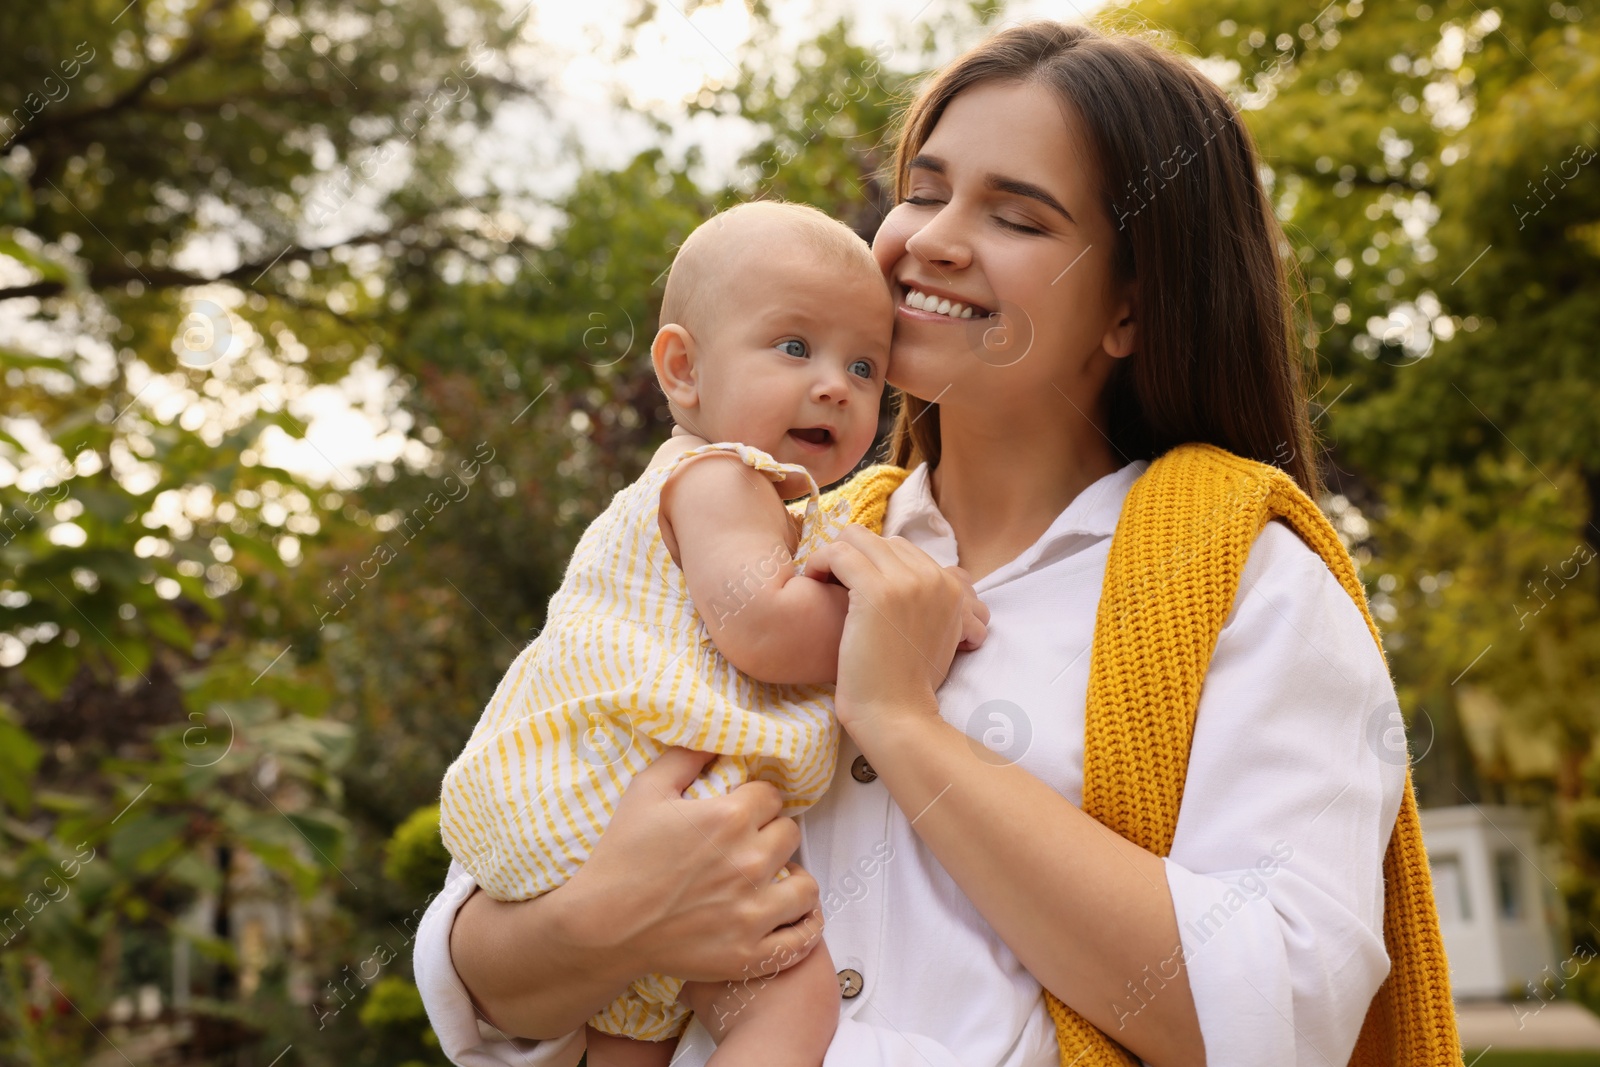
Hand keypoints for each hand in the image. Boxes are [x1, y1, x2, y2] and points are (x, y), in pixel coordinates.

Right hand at [565, 746, 825, 983]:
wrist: (601, 927)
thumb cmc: (620, 856)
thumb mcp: (645, 791)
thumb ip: (686, 756)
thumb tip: (718, 736)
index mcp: (728, 818)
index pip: (772, 796)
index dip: (756, 801)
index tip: (743, 812)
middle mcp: (749, 863)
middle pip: (790, 835)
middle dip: (772, 835)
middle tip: (751, 845)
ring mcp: (752, 913)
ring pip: (806, 886)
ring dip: (793, 879)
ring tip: (773, 880)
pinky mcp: (749, 954)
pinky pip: (801, 939)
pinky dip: (802, 927)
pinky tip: (790, 915)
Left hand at [799, 525, 989, 732]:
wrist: (897, 714)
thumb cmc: (907, 684)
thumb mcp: (938, 637)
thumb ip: (931, 604)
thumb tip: (908, 584)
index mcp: (951, 587)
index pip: (903, 550)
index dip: (873, 564)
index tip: (854, 586)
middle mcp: (934, 578)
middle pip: (881, 540)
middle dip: (855, 558)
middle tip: (836, 584)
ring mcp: (906, 582)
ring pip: (857, 537)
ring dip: (834, 556)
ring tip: (822, 581)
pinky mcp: (876, 591)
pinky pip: (838, 552)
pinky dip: (819, 561)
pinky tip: (812, 581)